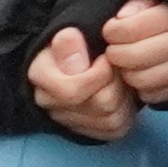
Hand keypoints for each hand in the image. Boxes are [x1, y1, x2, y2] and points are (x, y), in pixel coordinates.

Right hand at [24, 24, 138, 142]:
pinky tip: (121, 92)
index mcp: (41, 77)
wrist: (81, 57)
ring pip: (111, 118)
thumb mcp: (71, 36)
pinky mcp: (90, 131)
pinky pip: (117, 127)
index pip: (72, 90)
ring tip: (118, 77)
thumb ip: (68, 40)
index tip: (107, 58)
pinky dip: (126, 110)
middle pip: (101, 103)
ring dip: (123, 95)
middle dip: (116, 81)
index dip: (100, 73)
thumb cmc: (79, 44)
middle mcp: (50, 103)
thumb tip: (71, 40)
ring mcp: (70, 120)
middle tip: (117, 67)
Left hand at [95, 0, 167, 109]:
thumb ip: (139, 2)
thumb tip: (122, 16)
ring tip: (128, 62)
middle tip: (116, 48)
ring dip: (127, 73)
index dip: (112, 31)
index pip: (129, 29)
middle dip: (116, 54)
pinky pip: (154, 95)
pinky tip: (144, 73)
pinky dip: (143, 88)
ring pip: (142, 79)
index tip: (112, 29)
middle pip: (134, 56)